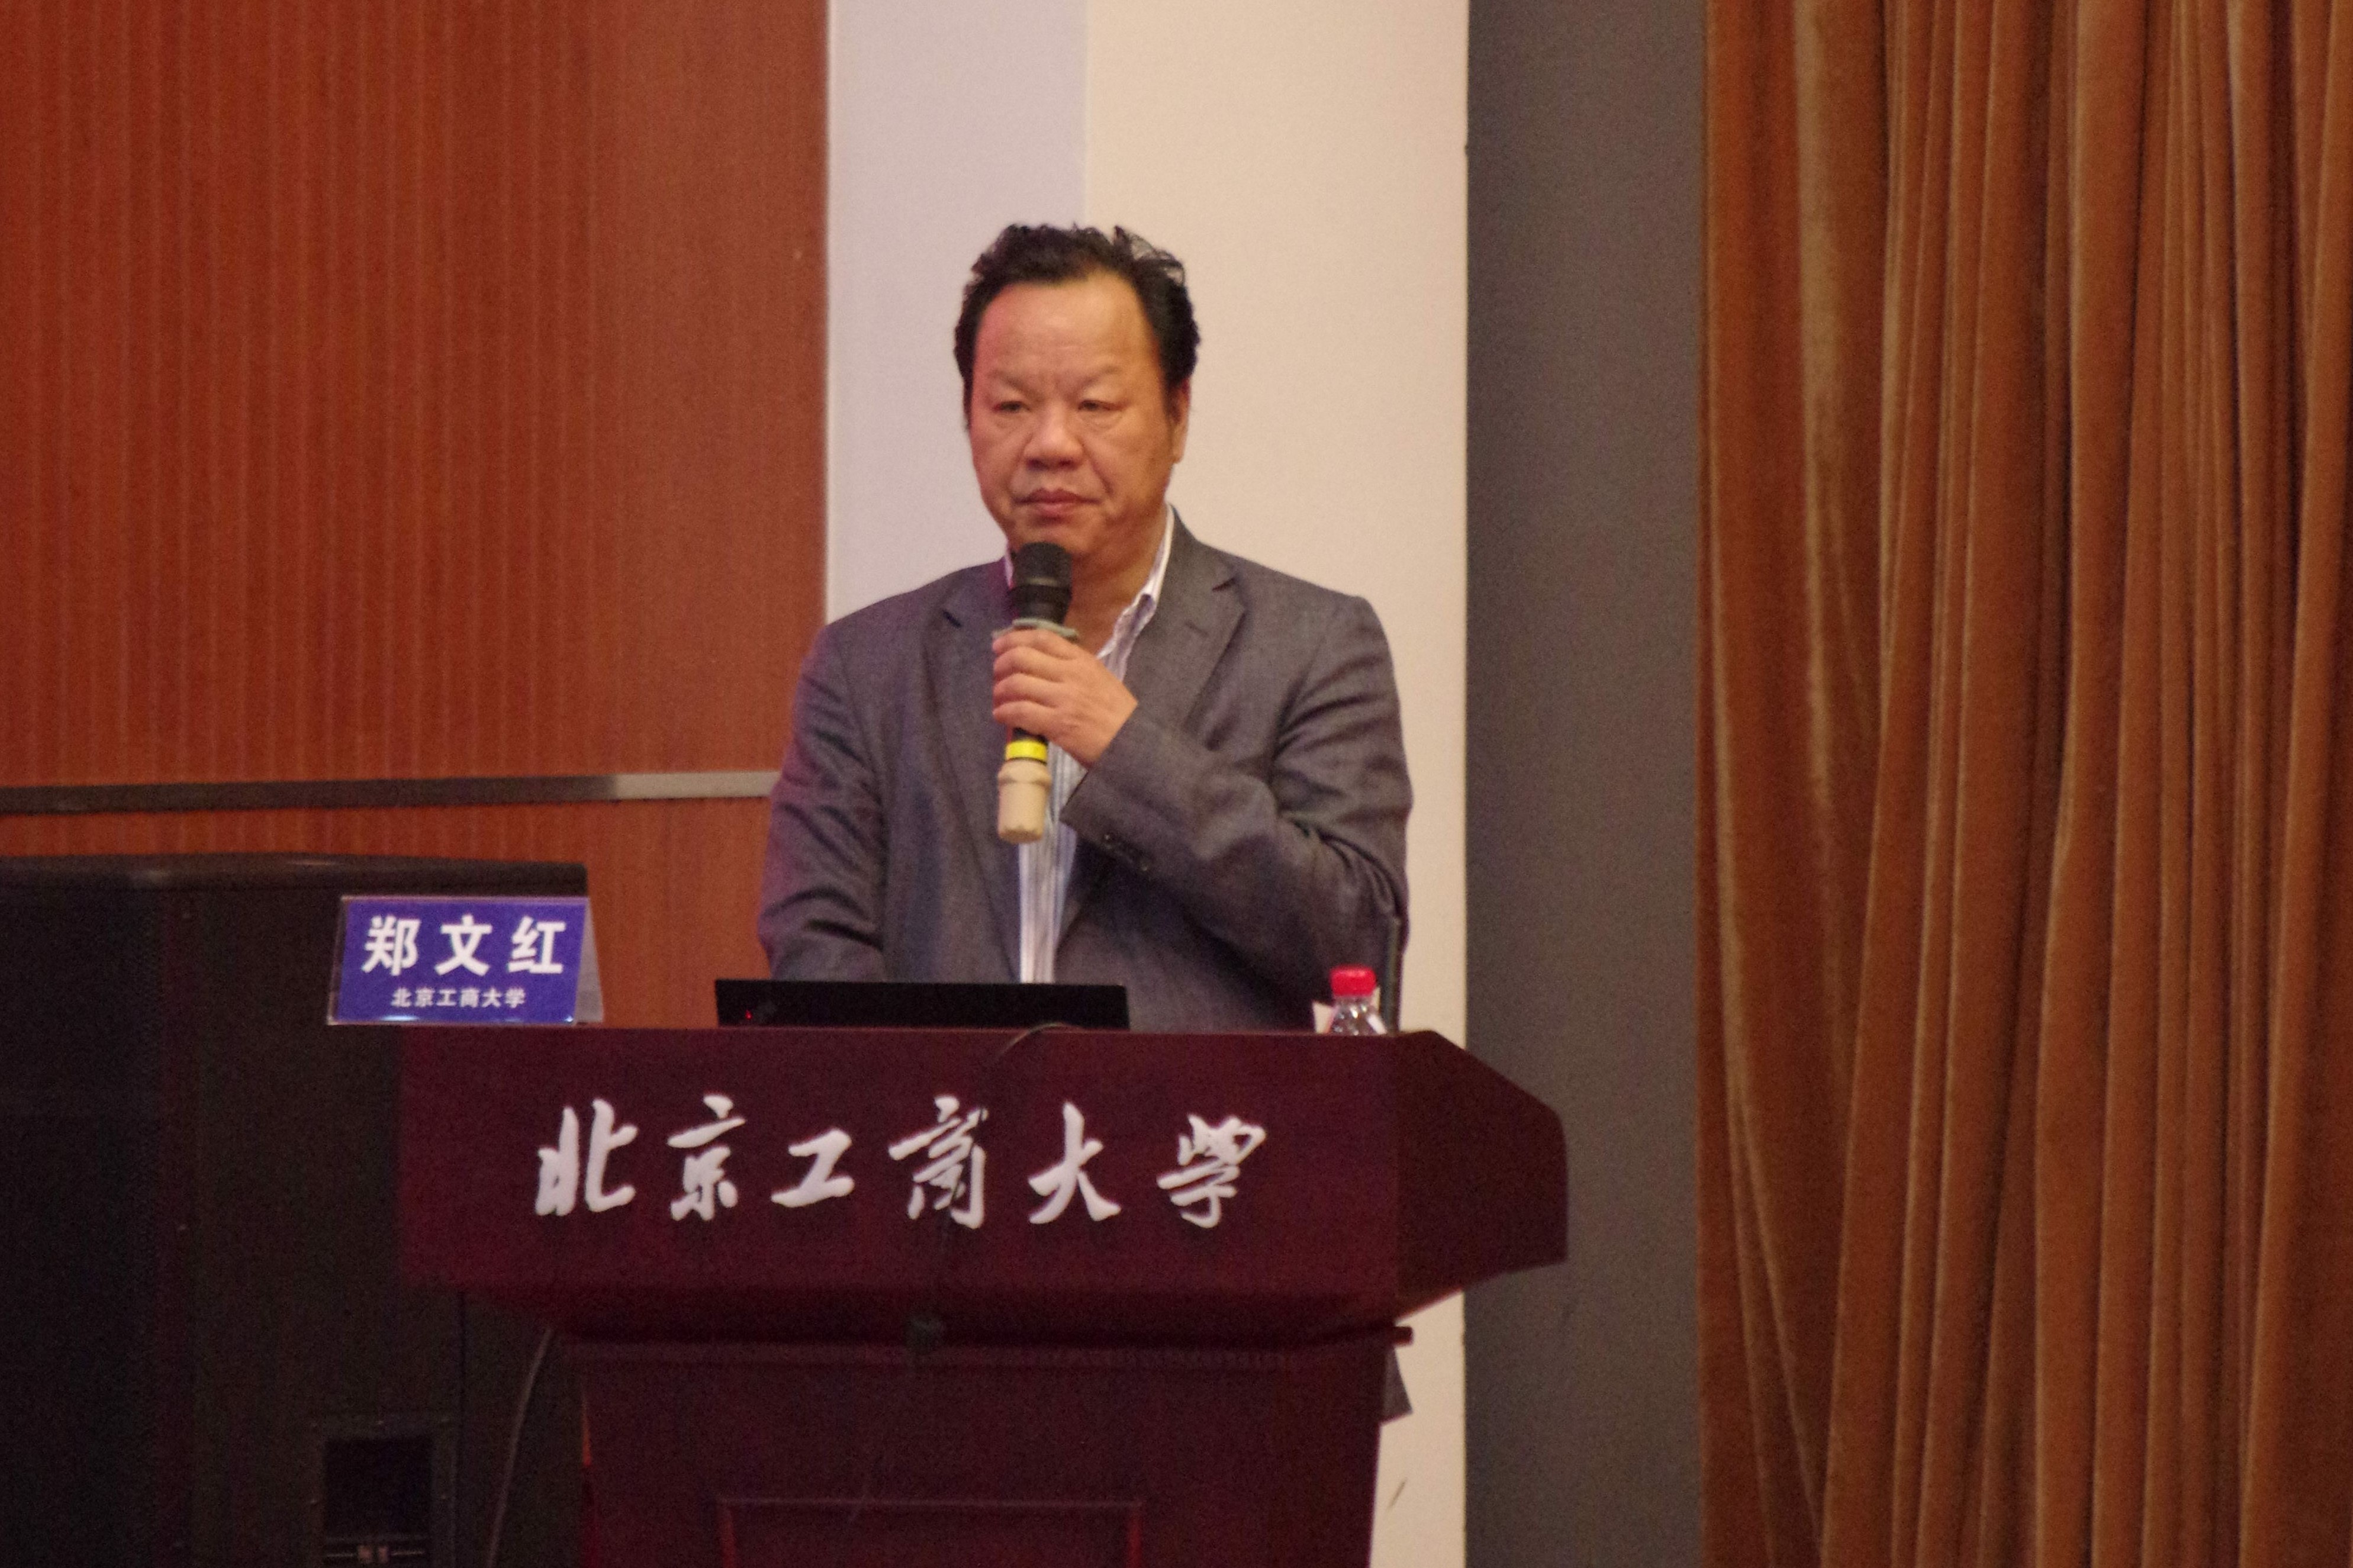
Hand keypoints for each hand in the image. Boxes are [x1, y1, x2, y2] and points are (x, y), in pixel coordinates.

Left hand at [991, 628, 1138, 767]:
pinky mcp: (1058, 724)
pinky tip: (1001, 716)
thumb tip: (1042, 665)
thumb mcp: (1101, 679)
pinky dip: (1004, 713)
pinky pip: (1020, 712)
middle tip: (996, 675)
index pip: (1042, 638)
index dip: (1014, 639)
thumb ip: (1074, 669)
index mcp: (1082, 661)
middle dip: (1001, 664)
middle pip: (1022, 657)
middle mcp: (1071, 675)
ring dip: (1000, 691)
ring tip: (998, 699)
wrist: (1134, 743)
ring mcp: (1064, 699)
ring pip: (1017, 684)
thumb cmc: (1118, 714)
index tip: (1000, 646)